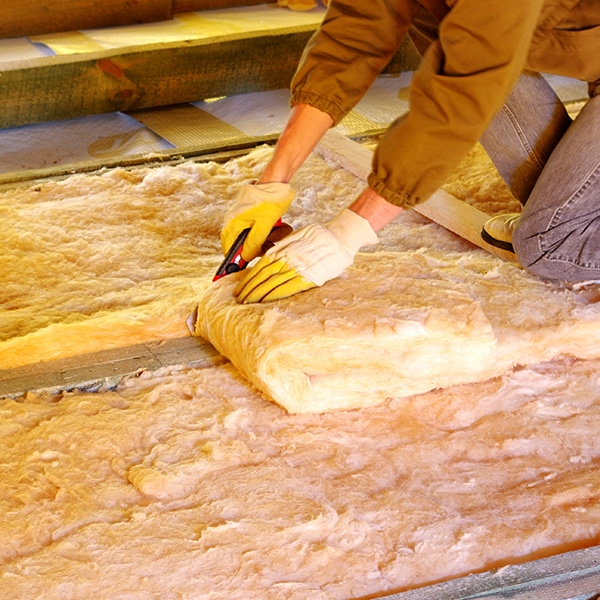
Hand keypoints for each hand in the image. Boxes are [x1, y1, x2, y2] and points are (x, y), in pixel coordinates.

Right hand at [221, 182, 293, 261]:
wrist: (277, 180)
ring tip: (278, 229)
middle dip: (258, 246)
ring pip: (253, 235)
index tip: (244, 267)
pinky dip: (268, 229)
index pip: (229, 248)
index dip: (236, 259)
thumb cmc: (270, 201)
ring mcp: (243, 215)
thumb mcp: (263, 226)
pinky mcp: (252, 212)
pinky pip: (258, 227)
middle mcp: (235, 220)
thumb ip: (253, 243)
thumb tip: (245, 257)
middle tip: (270, 243)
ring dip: (266, 237)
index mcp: (233, 223)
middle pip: (242, 243)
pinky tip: (277, 224)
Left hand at [234, 209, 377, 302]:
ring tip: (248, 303)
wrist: (340, 239)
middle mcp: (286, 259)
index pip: (260, 266)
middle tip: (239, 299)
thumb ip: (282, 246)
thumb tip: (269, 254)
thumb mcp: (296, 236)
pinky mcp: (308, 278)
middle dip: (249, 289)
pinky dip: (275, 295)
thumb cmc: (319, 237)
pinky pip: (288, 288)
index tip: (240, 288)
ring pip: (272, 283)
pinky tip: (266, 302)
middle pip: (262, 276)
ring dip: (258, 294)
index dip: (248, 278)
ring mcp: (297, 268)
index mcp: (282, 249)